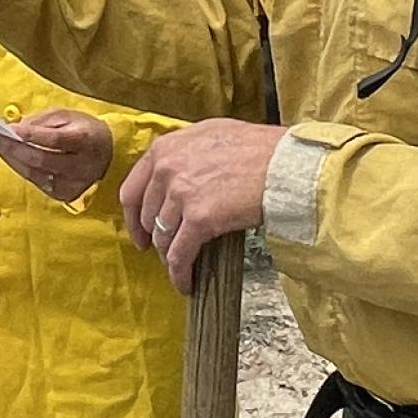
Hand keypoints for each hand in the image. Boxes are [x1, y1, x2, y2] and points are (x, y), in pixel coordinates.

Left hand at [0, 109, 112, 205]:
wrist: (108, 154)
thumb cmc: (83, 130)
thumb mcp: (66, 116)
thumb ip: (41, 121)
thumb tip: (16, 128)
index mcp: (86, 140)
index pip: (55, 139)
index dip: (31, 135)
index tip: (9, 129)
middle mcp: (81, 164)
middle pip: (42, 159)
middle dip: (15, 149)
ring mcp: (74, 182)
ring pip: (36, 173)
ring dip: (13, 159)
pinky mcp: (66, 193)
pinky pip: (37, 182)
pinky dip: (23, 169)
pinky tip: (13, 158)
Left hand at [121, 120, 282, 290]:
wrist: (286, 164)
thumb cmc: (259, 148)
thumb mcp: (211, 135)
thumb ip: (184, 153)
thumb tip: (175, 175)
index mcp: (166, 148)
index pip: (131, 189)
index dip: (134, 217)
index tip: (141, 231)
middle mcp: (167, 169)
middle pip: (147, 216)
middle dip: (156, 237)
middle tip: (166, 250)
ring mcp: (181, 194)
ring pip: (163, 237)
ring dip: (170, 256)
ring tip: (182, 265)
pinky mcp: (199, 219)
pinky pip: (179, 255)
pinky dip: (180, 274)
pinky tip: (186, 282)